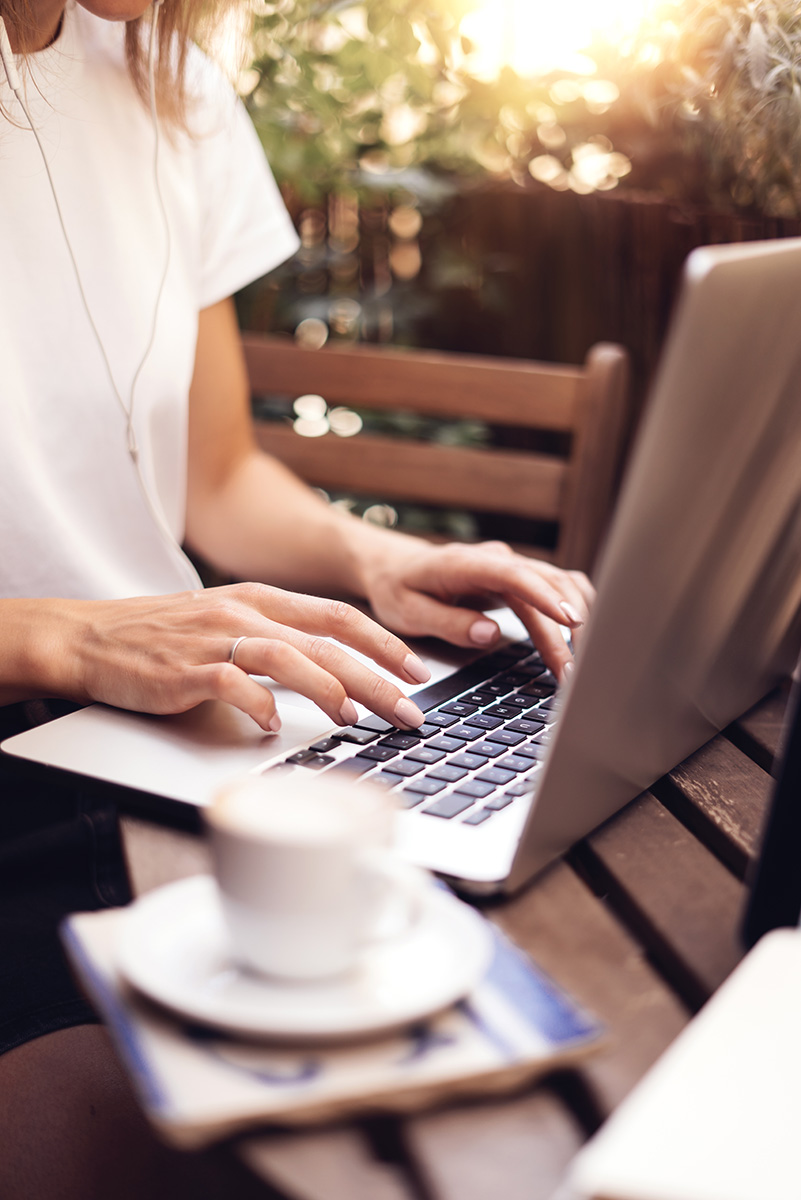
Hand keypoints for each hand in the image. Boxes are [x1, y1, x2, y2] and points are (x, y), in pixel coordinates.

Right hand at [45, 584, 430, 731]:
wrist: (89, 638)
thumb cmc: (163, 638)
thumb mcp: (228, 622)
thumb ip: (277, 639)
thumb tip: (334, 672)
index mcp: (260, 599)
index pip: (339, 616)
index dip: (385, 643)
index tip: (418, 671)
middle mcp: (244, 613)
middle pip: (328, 641)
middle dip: (378, 677)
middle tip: (410, 709)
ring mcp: (215, 639)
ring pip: (289, 657)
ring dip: (329, 690)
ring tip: (355, 718)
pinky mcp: (186, 670)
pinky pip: (233, 685)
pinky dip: (259, 707)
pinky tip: (273, 728)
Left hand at [359, 537, 594, 682]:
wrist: (396, 566)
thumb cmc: (399, 588)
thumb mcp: (407, 610)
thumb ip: (448, 621)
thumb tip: (488, 634)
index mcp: (465, 563)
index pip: (515, 576)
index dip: (545, 597)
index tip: (571, 621)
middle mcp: (495, 558)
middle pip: (545, 586)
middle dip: (564, 631)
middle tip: (572, 674)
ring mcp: (511, 564)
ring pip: (559, 583)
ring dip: (577, 620)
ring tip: (583, 663)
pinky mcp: (519, 576)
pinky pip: (557, 583)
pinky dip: (575, 604)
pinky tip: (586, 632)